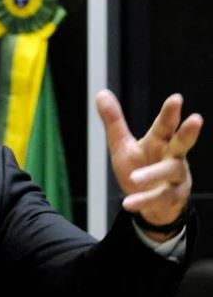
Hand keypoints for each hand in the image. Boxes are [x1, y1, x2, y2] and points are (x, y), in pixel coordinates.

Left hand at [95, 89, 202, 235]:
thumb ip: (114, 122)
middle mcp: (172, 156)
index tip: (176, 99)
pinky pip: (159, 198)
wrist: (152, 204)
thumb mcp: (122, 145)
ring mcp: (176, 177)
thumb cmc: (140, 168)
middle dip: (188, 132)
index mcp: (159, 141)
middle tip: (196, 119)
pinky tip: (128, 203)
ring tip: (134, 177)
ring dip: (153, 173)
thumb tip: (101, 92)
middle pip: (182, 143)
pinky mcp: (173, 197)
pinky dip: (143, 200)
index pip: (165, 125)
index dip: (170, 113)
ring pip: (170, 171)